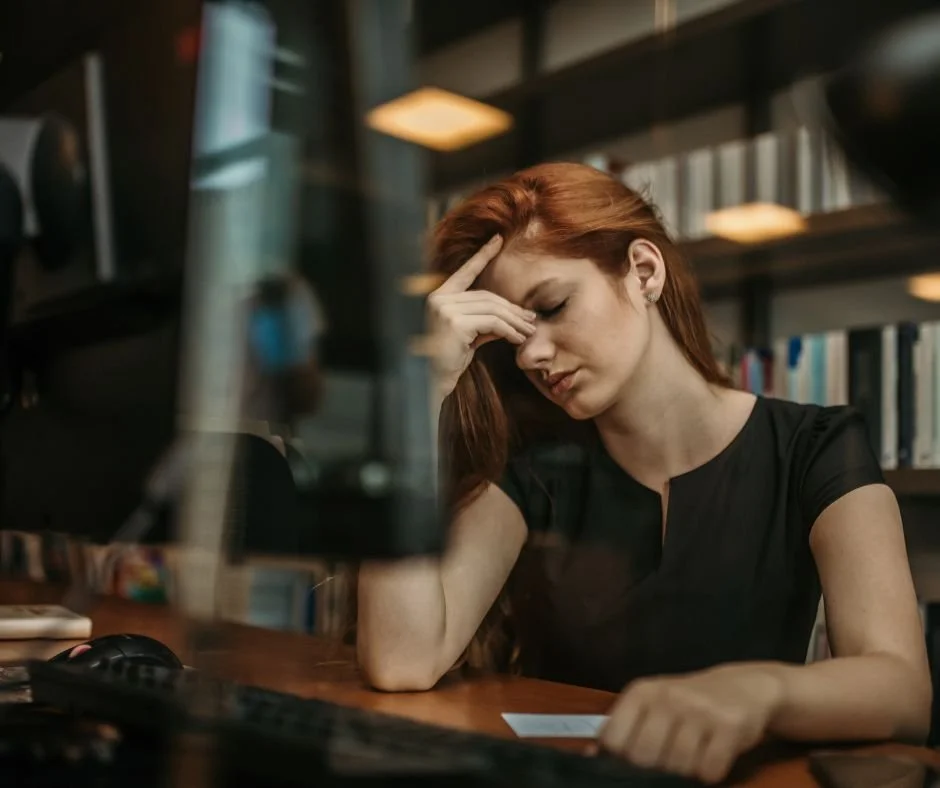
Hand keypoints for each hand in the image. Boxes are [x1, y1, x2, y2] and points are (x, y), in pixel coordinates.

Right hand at [426, 234, 535, 397]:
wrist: (433, 382)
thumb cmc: (449, 361)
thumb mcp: (468, 336)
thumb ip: (484, 322)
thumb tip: (512, 317)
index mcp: (440, 297)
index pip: (465, 271)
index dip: (482, 255)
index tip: (497, 239)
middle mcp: (439, 299)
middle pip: (487, 296)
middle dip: (512, 308)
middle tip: (531, 319)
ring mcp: (445, 310)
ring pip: (492, 309)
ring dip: (514, 321)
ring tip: (528, 331)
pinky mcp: (454, 323)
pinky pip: (491, 323)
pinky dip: (508, 331)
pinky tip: (517, 340)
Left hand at [598, 664, 784, 783]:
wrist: (743, 687)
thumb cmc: (688, 702)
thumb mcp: (652, 706)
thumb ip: (624, 730)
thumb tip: (591, 757)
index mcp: (642, 692)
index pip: (613, 739)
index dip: (621, 759)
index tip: (634, 761)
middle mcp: (668, 697)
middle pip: (643, 756)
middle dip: (653, 768)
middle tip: (668, 759)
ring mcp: (699, 710)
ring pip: (677, 766)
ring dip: (685, 771)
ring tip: (692, 755)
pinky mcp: (729, 726)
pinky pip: (709, 770)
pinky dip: (710, 773)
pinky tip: (712, 756)